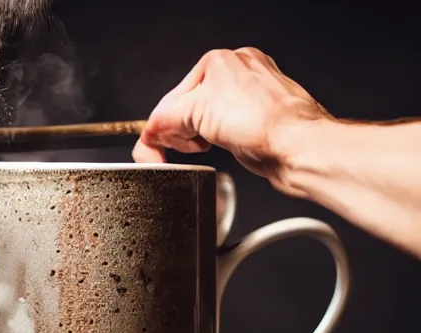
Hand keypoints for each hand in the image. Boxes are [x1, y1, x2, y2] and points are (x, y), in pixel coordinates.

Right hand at [133, 48, 331, 196]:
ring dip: (198, 137)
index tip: (154, 150)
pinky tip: (225, 145)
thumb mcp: (199, 114)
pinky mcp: (259, 118)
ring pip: (206, 120)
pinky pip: (224, 129)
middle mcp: (237, 73)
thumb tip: (151, 132)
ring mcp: (251, 95)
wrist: (299, 149)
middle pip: (188, 108)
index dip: (161, 127)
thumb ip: (166, 121)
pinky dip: (217, 140)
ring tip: (209, 145)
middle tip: (190, 146)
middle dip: (183, 132)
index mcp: (219, 63)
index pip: (173, 98)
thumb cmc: (265, 124)